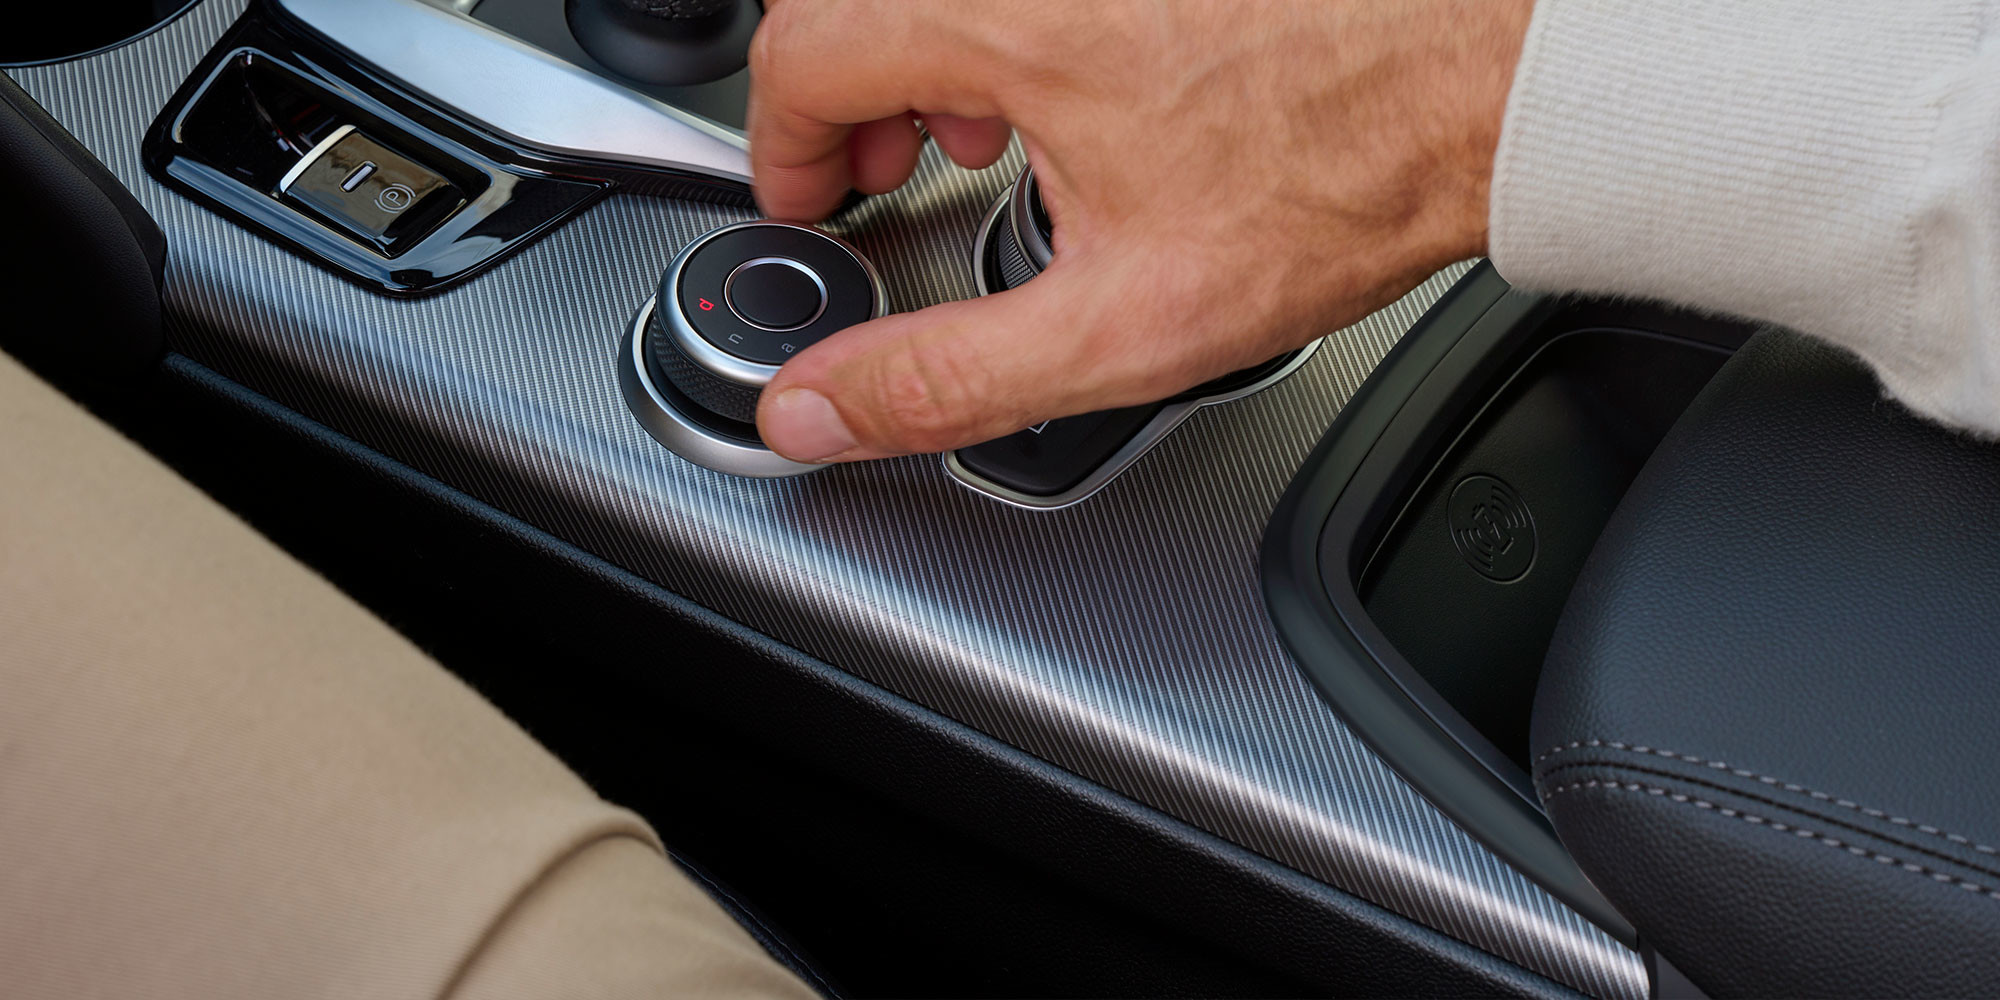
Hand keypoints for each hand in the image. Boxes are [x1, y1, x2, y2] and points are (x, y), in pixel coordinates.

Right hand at [747, 0, 1532, 462]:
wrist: (1493, 81)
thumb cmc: (1346, 173)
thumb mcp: (1123, 322)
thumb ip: (944, 374)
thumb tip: (816, 407)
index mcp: (1003, 17)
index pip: (800, 53)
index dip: (782, 145)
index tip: (814, 198)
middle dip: (851, 96)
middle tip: (887, 172)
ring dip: (930, 49)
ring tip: (986, 134)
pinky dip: (1008, 20)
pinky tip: (1075, 80)